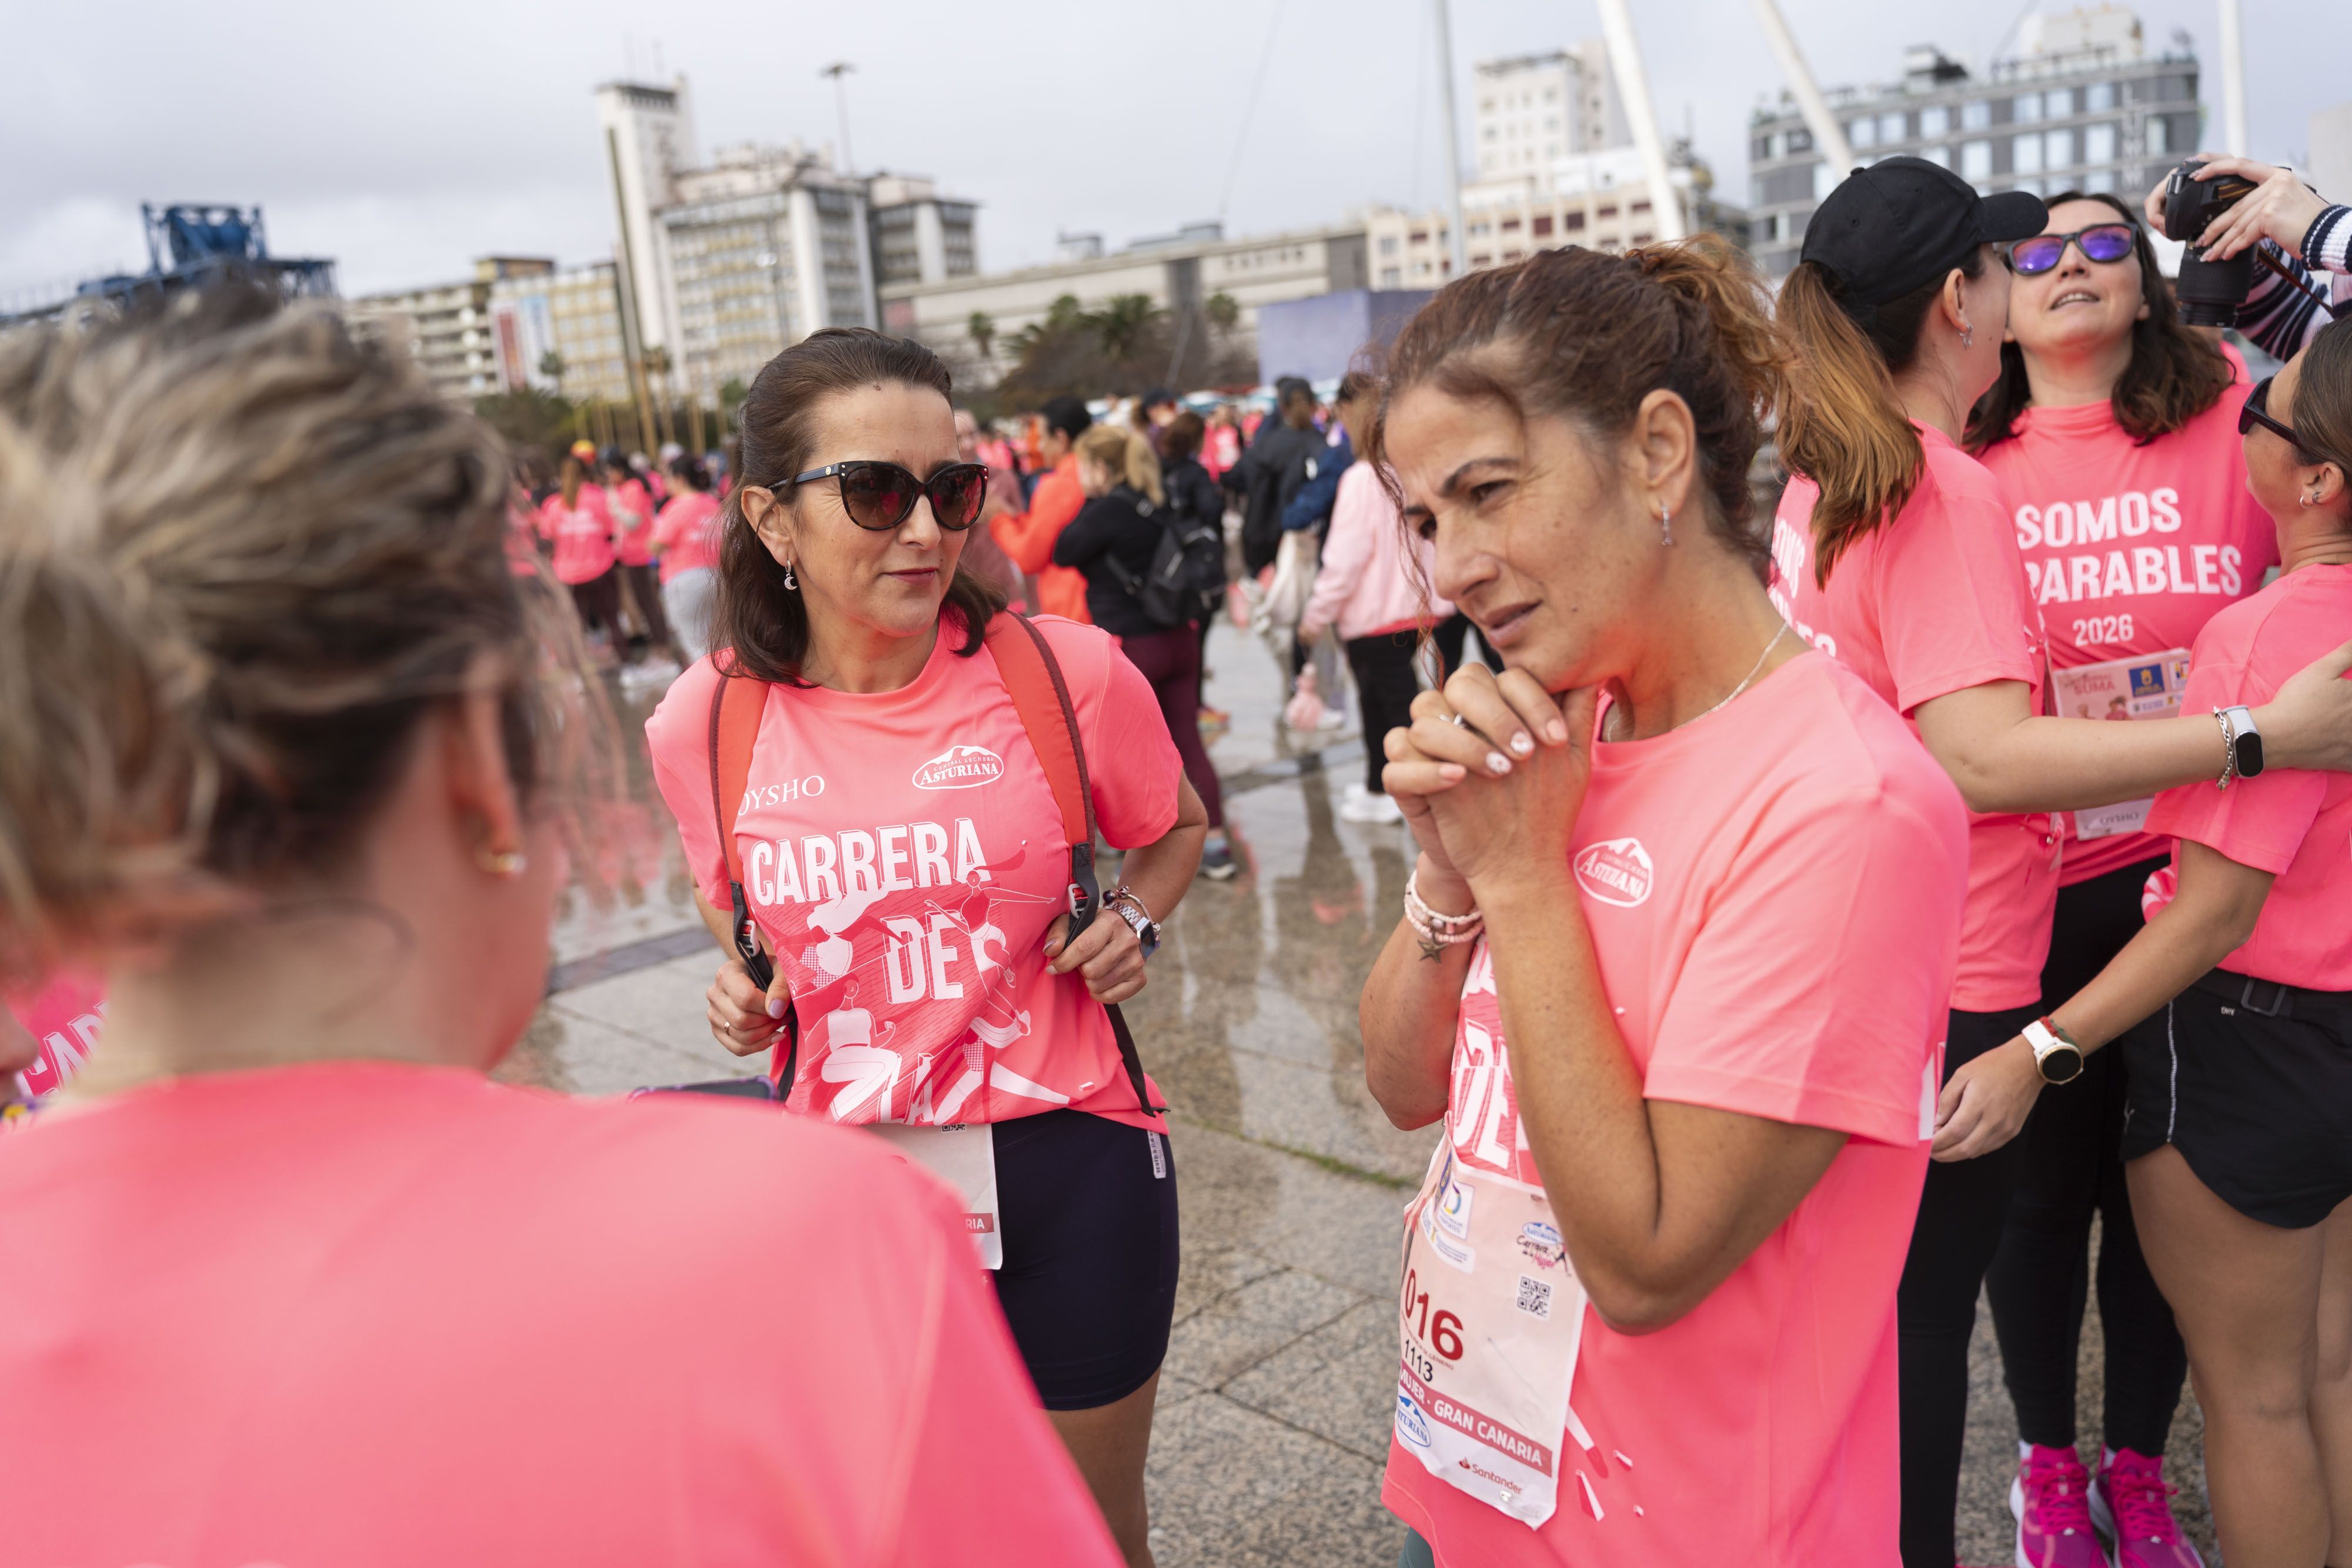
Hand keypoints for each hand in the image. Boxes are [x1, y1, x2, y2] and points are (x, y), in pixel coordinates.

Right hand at [707, 956, 790, 1057]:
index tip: (782, 1007)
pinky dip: (759, 1046)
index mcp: (726, 974)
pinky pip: (738, 1048)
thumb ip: (781, 986)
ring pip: (740, 1037)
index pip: (745, 999)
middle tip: (784, 1015)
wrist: (762, 974)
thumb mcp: (782, 970)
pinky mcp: (719, 1030)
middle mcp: (715, 994)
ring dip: (766, 1034)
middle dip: (768, 1022)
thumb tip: (775, 1011)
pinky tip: (774, 1036)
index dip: (767, 1008)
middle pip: (741, 1021)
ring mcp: (714, 1014)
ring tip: (779, 1022)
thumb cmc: (772, 970)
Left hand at [1044, 908, 1146, 1004]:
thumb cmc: (1092, 928)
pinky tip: (1100, 982)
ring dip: (1089, 982)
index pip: (1085, 947)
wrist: (1123, 930)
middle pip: (1092, 970)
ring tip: (1092, 970)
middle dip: (1080, 970)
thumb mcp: (1073, 921)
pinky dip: (1100, 994)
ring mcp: (1137, 961)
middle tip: (1082, 963)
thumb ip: (1058, 933)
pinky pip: (1112, 998)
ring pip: (1100, 986)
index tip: (1054, 967)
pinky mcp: (1140, 978)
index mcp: (1111, 922)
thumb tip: (1051, 951)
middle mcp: (1128, 940)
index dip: (1065, 961)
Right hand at [1381, 663, 1590, 895]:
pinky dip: (1426, 768)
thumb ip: (1576, 714)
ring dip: (1463, 741)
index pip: (1504, 677)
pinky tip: (1459, 780)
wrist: (1507, 862)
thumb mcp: (1567, 762)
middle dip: (1496, 715)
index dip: (1531, 701)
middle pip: (1461, 684)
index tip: (1556, 740)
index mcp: (1493, 706)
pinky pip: (1397, 760)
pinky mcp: (1404, 778)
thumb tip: (1600, 669)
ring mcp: (1425, 745)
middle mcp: (1456, 716)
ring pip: (1423, 715)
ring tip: (1499, 771)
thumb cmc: (1537, 804)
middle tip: (1526, 753)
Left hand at [1931, 1037, 2042, 1160]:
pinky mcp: (2012, 1131)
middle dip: (1943, 1154)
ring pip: (1976, 1151)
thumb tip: (1937, 1121)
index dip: (1937, 1142)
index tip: (1926, 1143)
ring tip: (1942, 1149)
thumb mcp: (1963, 1074)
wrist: (2028, 1065)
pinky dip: (1972, 1149)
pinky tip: (1961, 1144)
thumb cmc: (1993, 1066)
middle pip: (1964, 1149)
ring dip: (1956, 1154)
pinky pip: (1988, 1147)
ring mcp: (2005, 1128)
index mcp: (1979, 1104)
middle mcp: (1994, 1121)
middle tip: (1930, 1152)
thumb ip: (1947, 1098)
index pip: (1954, 1133)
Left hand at [2147, 155, 2327, 260]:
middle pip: (2235, 207)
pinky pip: (2245, 234)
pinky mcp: (2270, 214)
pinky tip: (2225, 255)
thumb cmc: (2307, 224)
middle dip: (2215, 227)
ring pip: (2237, 223)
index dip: (2216, 167)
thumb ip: (2264, 202)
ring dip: (2221, 242)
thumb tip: (2238, 217)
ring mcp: (2272, 197)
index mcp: (2277, 176)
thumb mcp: (2286, 203)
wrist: (2328, 234)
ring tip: (2208, 254)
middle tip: (2201, 240)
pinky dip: (2234, 247)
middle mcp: (2275, 183)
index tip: (2197, 174)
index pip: (2241, 165)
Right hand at [2255, 638, 2351, 771]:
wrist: (2274, 736)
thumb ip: (2347, 654)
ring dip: (2351, 730)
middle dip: (2351, 711)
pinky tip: (2347, 749)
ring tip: (2344, 726)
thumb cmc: (2297, 701)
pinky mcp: (2345, 761)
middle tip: (2339, 710)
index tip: (2345, 694)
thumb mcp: (2321, 670)